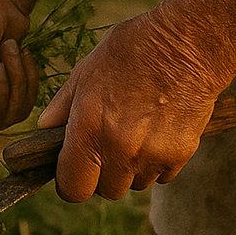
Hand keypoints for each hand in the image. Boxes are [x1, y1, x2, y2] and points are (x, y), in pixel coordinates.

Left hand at [35, 9, 226, 202]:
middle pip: (106, 191)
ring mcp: (152, 154)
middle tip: (111, 142)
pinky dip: (158, 161)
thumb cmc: (134, 49)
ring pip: (135, 185)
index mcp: (89, 128)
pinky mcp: (180, 154)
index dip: (72, 180)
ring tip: (138, 131)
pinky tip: (160, 129)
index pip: (72, 189)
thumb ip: (63, 105)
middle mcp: (119, 148)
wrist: (190, 43)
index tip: (78, 166)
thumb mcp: (88, 69)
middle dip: (104, 173)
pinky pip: (163, 176)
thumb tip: (45, 129)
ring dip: (133, 168)